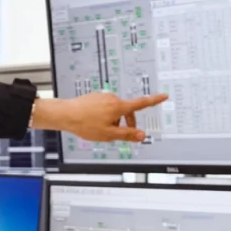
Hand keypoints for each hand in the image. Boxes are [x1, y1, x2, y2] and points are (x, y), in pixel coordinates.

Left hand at [30, 93, 167, 141]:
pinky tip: (93, 123)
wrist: (66, 114)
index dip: (154, 100)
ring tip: (100, 129)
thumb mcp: (109, 134)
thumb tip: (142, 135)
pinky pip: (105, 107)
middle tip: (118, 134)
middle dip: (126, 122)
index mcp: (118, 107)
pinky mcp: (95, 97)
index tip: (164, 95)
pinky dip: (104, 115)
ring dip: (113, 120)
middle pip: (127, 111)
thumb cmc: (86, 124)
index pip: (141, 104)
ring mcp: (103, 97)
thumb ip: (127, 135)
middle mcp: (112, 98)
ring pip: (115, 110)